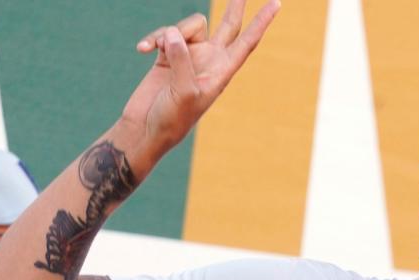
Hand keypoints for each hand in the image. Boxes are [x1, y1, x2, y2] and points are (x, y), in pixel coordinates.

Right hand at [122, 0, 279, 155]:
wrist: (147, 128)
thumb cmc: (172, 118)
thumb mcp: (184, 91)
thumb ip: (182, 59)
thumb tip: (173, 33)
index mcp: (222, 72)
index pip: (247, 42)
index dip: (261, 23)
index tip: (277, 3)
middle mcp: (209, 60)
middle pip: (228, 25)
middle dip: (235, 6)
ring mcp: (189, 56)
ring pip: (188, 25)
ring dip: (170, 32)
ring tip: (156, 48)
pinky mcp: (167, 55)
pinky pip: (164, 33)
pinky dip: (153, 38)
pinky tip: (142, 50)